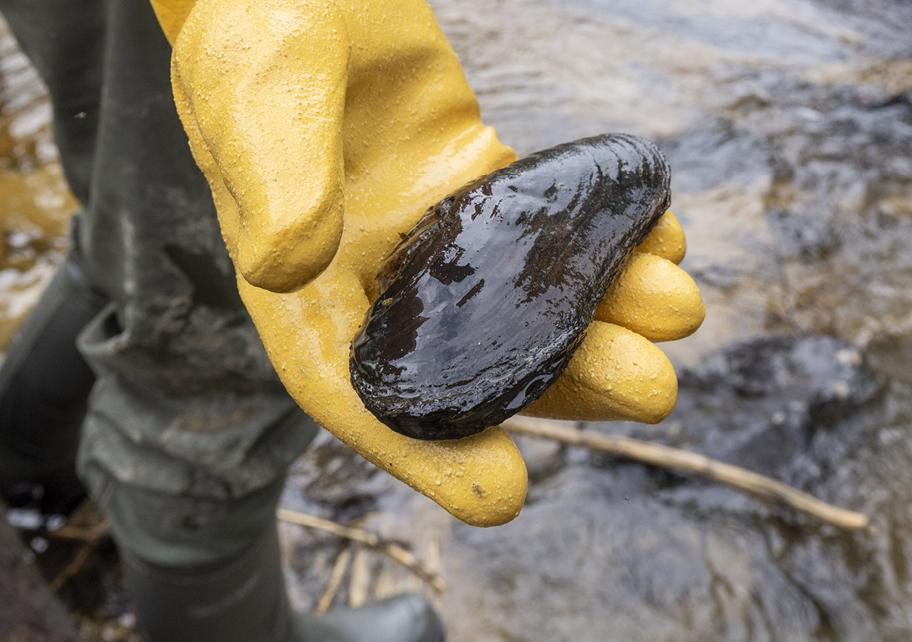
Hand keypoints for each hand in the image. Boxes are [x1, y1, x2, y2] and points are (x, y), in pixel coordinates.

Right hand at [158, 0, 702, 525]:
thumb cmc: (257, 38)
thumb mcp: (254, 102)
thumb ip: (273, 183)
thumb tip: (289, 268)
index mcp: (305, 290)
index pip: (357, 389)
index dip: (422, 452)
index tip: (505, 495)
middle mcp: (377, 280)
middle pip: (470, 358)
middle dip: (566, 382)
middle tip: (655, 391)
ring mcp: (436, 235)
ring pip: (523, 302)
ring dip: (606, 315)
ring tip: (680, 308)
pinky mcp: (478, 187)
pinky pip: (544, 230)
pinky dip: (603, 242)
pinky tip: (661, 240)